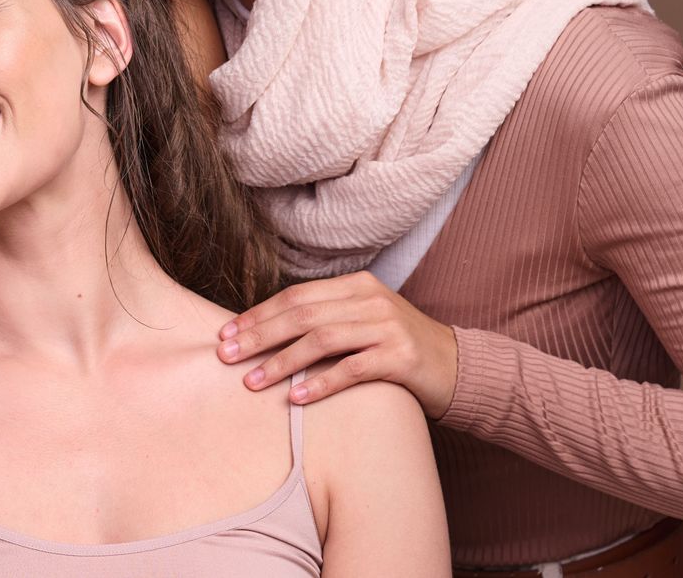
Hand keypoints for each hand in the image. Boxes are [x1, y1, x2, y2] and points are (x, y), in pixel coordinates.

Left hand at [217, 271, 458, 418]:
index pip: (296, 296)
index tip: (226, 334)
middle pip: (302, 314)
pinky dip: (321, 382)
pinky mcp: (401, 357)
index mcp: (356, 285)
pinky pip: (352, 369)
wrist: (457, 367)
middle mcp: (370, 299)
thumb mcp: (361, 322)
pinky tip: (296, 397)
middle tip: (226, 356)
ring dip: (282, 362)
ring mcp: (387, 326)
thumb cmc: (397, 348)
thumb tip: (264, 332)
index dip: (258, 314)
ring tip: (253, 382)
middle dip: (259, 336)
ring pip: (322, 339)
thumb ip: (324, 319)